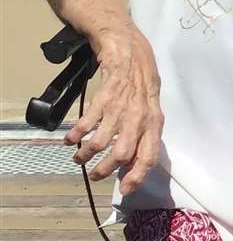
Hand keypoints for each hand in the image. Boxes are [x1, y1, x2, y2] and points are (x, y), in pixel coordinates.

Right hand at [65, 30, 162, 195]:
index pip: (149, 157)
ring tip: (78, 158)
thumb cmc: (143, 81)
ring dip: (86, 155)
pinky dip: (76, 135)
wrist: (129, 50)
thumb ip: (146, 131)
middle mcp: (139, 118)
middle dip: (105, 170)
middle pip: (122, 155)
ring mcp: (121, 107)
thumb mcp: (152, 107)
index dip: (137, 176)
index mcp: (154, 123)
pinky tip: (70, 139)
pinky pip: (86, 123)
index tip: (125, 190)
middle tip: (95, 175)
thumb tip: (136, 159)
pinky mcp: (104, 97)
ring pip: (101, 142)